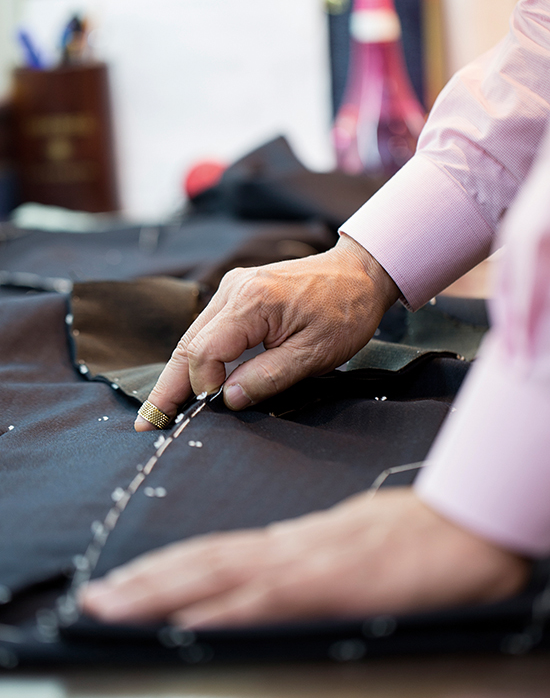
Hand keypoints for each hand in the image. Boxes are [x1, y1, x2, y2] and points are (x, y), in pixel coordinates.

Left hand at [80, 488, 528, 627]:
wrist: (462, 525)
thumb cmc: (412, 538)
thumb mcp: (347, 547)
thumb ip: (305, 559)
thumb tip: (265, 578)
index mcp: (291, 541)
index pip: (214, 552)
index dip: (163, 568)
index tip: (122, 584)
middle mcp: (289, 548)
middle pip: (203, 560)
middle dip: (144, 582)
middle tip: (94, 598)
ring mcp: (308, 563)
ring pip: (222, 575)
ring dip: (163, 592)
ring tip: (115, 605)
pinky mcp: (333, 583)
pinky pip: (270, 599)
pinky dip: (225, 611)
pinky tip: (191, 623)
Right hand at [135, 234, 398, 428]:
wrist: (359, 273)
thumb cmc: (345, 312)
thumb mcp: (315, 354)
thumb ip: (269, 377)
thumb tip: (228, 400)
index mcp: (252, 302)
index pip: (205, 351)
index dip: (203, 385)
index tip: (215, 408)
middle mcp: (232, 290)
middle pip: (187, 344)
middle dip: (167, 387)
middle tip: (148, 424)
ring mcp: (232, 288)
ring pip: (193, 338)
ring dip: (178, 375)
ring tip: (160, 410)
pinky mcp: (237, 293)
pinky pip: (208, 330)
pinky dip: (196, 358)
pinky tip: (187, 383)